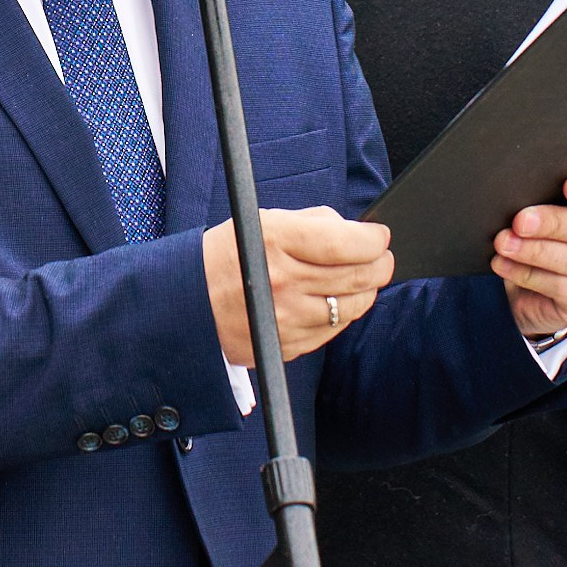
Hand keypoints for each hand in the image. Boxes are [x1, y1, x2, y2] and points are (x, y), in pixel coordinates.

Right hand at [203, 207, 392, 366]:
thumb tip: (355, 231)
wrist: (185, 302)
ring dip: (367, 291)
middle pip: (357, 276)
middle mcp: (282, 281)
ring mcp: (284, 318)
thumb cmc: (227, 255)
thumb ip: (313, 222)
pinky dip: (342, 314)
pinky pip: (331, 331)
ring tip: (363, 279)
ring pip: (352, 307)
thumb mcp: (264, 221)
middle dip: (380, 264)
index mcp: (275, 240)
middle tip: (382, 257)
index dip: (374, 239)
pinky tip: (335, 300)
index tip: (379, 236)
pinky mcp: (285, 345)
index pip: (347, 243)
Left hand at [493, 169, 566, 336]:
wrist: (536, 291)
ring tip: (504, 244)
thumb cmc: (543, 239)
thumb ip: (543, 199)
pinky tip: (504, 265)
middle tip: (520, 221)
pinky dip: (527, 274)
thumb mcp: (545, 212)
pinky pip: (561, 287)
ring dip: (534, 251)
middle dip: (553, 223)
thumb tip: (516, 192)